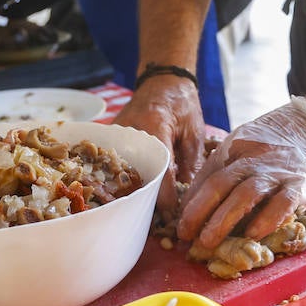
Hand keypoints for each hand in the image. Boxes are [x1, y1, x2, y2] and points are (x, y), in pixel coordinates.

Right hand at [113, 76, 203, 218]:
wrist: (162, 80)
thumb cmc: (182, 103)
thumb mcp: (195, 130)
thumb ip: (193, 162)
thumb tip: (191, 196)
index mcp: (154, 127)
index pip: (159, 171)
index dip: (166, 198)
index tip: (174, 218)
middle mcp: (129, 132)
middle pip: (134, 176)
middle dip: (146, 202)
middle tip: (158, 225)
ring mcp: (116, 136)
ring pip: (120, 174)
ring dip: (133, 194)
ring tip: (145, 215)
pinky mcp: (111, 139)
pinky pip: (115, 166)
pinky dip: (124, 181)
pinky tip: (133, 197)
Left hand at [177, 98, 305, 250]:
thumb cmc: (279, 143)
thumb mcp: (247, 146)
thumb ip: (227, 168)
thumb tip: (199, 202)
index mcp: (236, 148)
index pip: (208, 175)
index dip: (191, 201)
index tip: (181, 223)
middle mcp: (254, 158)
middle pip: (220, 184)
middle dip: (199, 212)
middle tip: (186, 236)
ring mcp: (278, 171)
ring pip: (245, 194)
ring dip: (224, 220)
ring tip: (208, 241)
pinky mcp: (301, 183)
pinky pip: (282, 203)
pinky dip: (266, 219)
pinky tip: (252, 235)